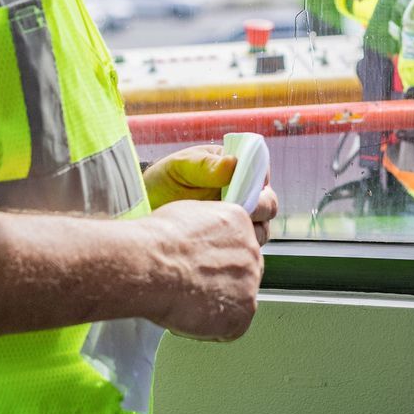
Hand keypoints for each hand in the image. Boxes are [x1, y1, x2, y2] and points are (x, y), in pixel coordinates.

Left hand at [142, 145, 278, 245]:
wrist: (145, 210)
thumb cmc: (164, 181)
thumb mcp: (181, 168)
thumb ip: (205, 165)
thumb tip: (232, 164)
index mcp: (236, 168)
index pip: (261, 171)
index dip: (260, 179)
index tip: (248, 186)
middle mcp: (243, 194)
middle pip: (268, 203)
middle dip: (258, 208)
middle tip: (240, 211)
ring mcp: (239, 219)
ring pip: (262, 228)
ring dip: (250, 231)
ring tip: (226, 231)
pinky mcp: (231, 242)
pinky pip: (246, 248)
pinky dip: (239, 249)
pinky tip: (220, 247)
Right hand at [144, 199, 264, 340]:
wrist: (149, 267)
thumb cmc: (157, 242)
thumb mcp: (189, 215)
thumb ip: (209, 229)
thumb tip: (204, 240)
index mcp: (238, 221)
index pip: (261, 223)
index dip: (248, 238)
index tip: (243, 242)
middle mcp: (251, 250)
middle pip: (248, 267)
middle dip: (227, 276)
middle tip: (198, 281)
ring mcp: (250, 282)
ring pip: (239, 298)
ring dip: (219, 302)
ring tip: (188, 298)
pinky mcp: (242, 313)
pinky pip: (231, 326)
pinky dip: (212, 327)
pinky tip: (190, 313)